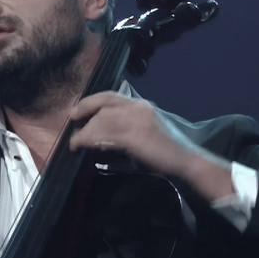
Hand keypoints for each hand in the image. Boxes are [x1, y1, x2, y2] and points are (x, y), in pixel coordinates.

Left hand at [68, 92, 234, 200]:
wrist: (186, 161)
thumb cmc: (169, 152)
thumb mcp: (148, 131)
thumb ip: (129, 127)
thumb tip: (105, 133)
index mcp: (142, 106)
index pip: (112, 96)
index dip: (93, 100)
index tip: (80, 109)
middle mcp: (138, 107)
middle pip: (104, 102)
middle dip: (85, 108)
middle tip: (72, 118)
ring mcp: (136, 120)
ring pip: (102, 119)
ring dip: (85, 130)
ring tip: (76, 141)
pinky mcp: (133, 136)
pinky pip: (104, 134)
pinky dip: (88, 140)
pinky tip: (81, 146)